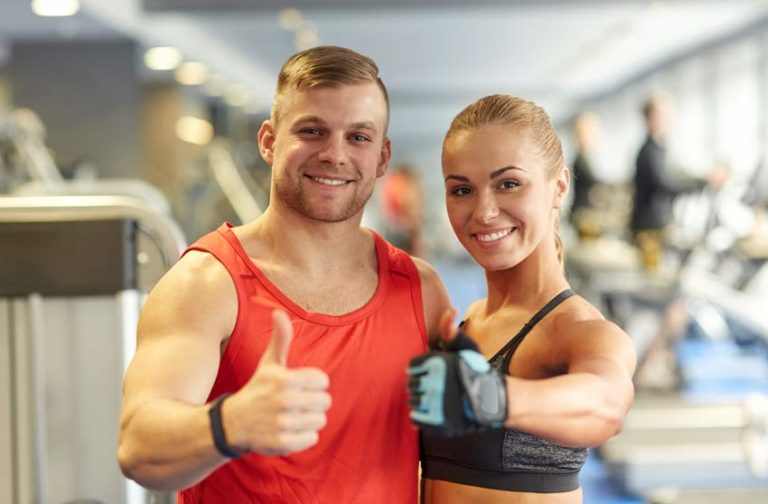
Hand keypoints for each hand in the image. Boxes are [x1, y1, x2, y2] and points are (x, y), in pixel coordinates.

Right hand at [224, 310, 331, 454]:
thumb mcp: (269, 363)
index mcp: (285, 379)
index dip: (313, 384)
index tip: (298, 387)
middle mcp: (284, 401)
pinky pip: (312, 438)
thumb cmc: (258, 389)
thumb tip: (279, 312)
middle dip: (312, 402)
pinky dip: (303, 436)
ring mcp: (283, 423)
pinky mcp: (282, 443)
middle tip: (295, 403)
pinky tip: (288, 430)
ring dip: (308, 419)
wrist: (232, 423)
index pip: (323, 381)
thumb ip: (280, 339)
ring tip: (291, 416)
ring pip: (320, 421)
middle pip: (325, 402)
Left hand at [407, 312, 506, 436]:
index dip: (422, 370)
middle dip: (421, 385)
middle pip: (411, 385)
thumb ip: (452, 331)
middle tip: (435, 387)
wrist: (492, 400)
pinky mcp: (436, 422)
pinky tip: (432, 411)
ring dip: (420, 401)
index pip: (412, 367)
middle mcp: (434, 383)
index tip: (433, 373)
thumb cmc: (476, 371)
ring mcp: (435, 404)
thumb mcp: (466, 348)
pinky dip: (421, 416)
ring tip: (435, 399)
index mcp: (437, 363)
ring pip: (413, 402)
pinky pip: (416, 419)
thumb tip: (450, 309)